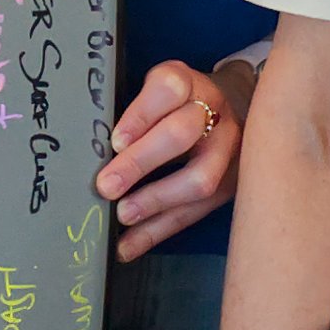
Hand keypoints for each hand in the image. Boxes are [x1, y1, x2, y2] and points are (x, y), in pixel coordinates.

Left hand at [95, 58, 252, 260]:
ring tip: (122, 215)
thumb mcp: (158, 90)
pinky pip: (193, 213)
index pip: (169, 88)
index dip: (141, 115)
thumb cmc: (178, 102)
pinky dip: (157, 232)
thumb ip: (133, 112)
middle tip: (107, 185)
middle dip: (141, 162)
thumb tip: (92, 153)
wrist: (237, 107)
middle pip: (182, 134)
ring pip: (198, 179)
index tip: (115, 141)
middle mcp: (215, 113)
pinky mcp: (230, 186)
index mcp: (190, 83)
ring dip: (155, 201)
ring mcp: (229, 152)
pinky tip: (128, 246)